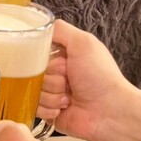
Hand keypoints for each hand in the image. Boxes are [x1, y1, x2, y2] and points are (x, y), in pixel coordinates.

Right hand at [37, 20, 133, 140]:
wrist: (107, 110)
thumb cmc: (100, 76)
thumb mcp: (82, 43)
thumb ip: (60, 30)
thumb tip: (41, 28)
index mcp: (63, 56)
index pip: (37, 53)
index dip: (48, 60)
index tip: (64, 64)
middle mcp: (55, 74)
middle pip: (33, 73)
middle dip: (52, 79)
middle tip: (69, 81)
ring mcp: (50, 93)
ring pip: (33, 91)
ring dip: (52, 95)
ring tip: (70, 97)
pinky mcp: (47, 112)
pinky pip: (34, 107)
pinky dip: (49, 109)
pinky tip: (64, 108)